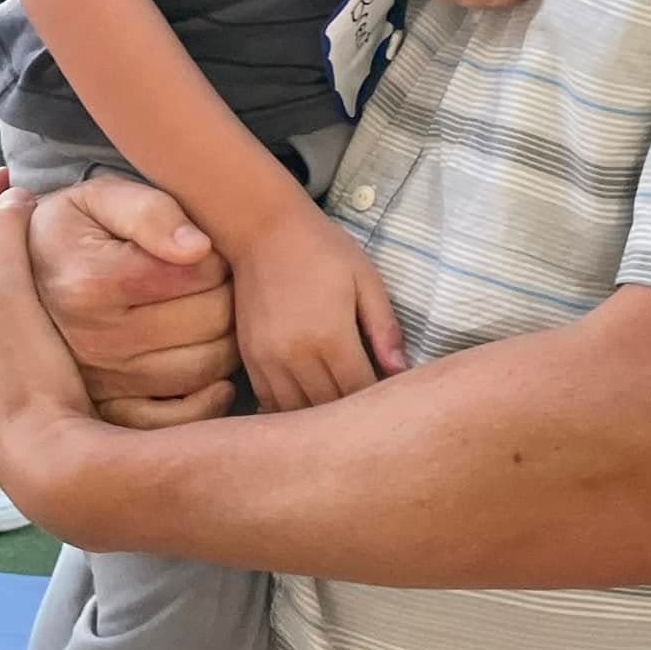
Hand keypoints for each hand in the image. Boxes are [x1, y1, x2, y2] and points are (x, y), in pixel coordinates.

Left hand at [0, 172, 103, 526]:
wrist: (52, 462)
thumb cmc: (21, 375)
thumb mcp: (3, 295)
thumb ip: (2, 240)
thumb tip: (12, 201)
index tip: (9, 175)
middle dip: (3, 233)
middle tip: (42, 206)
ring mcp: (1, 367)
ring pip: (11, 299)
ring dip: (36, 265)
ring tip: (72, 242)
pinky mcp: (37, 385)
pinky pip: (42, 324)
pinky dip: (61, 297)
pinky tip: (94, 295)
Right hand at [28, 175, 239, 427]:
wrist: (19, 277)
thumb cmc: (74, 228)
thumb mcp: (102, 197)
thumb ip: (151, 211)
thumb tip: (199, 247)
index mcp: (92, 283)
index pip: (199, 272)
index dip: (217, 254)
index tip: (204, 248)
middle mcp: (94, 341)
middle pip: (209, 321)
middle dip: (227, 293)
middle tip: (215, 280)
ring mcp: (102, 384)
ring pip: (205, 368)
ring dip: (225, 338)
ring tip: (208, 312)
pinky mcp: (110, 413)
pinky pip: (179, 419)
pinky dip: (208, 397)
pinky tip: (211, 369)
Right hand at [231, 201, 404, 412]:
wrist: (263, 231)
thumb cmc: (322, 250)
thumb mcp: (365, 278)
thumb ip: (384, 327)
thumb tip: (401, 371)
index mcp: (331, 335)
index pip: (359, 391)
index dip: (377, 403)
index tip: (389, 399)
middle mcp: (296, 356)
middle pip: (329, 408)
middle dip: (351, 415)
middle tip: (368, 409)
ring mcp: (268, 361)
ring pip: (298, 413)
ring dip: (320, 419)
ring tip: (339, 412)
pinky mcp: (249, 360)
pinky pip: (271, 403)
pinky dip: (291, 412)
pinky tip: (307, 405)